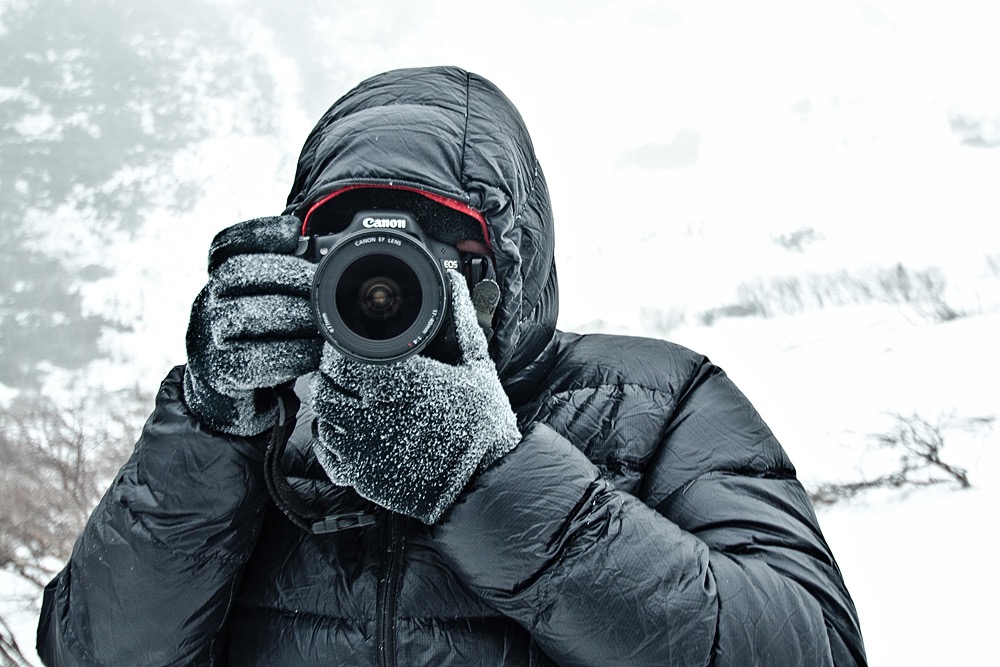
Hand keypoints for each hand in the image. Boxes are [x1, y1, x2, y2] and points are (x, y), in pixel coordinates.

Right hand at [184, 216, 321, 435]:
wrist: (231, 398)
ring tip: (322, 321)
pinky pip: (252, 358)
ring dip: (290, 314)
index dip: (257, 232)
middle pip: (233, 272)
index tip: (293, 230)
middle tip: (320, 283)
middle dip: (284, 273)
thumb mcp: (269, 306)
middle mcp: (206, 303)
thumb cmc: (261, 344)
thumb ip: (287, 281)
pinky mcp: (219, 373)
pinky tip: (314, 353)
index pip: (225, 245)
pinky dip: (290, 354)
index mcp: (219, 281)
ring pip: (241, 313)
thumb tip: (328, 258)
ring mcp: (206, 338)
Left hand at [310, 270, 520, 523]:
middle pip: (324, 388)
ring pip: (323, 421)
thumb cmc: (486, 424)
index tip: (347, 346)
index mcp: (401, 383)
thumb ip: (460, 321)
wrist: (489, 483)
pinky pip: (330, 455)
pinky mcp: (365, 478)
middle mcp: (375, 416)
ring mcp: (366, 450)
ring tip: (352, 402)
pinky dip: (334, 441)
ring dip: (331, 408)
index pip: (341, 358)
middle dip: (330, 377)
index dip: (339, 349)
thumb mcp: (477, 366)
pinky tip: (352, 433)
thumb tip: (453, 282)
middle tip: (345, 372)